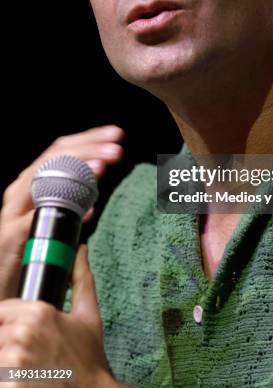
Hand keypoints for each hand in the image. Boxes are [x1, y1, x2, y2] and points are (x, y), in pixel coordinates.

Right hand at [0, 126, 124, 299]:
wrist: (4, 283)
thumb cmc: (31, 248)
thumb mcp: (56, 213)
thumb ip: (73, 191)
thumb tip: (98, 171)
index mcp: (32, 181)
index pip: (61, 149)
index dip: (89, 138)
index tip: (116, 135)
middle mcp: (21, 190)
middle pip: (54, 157)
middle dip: (88, 148)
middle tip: (115, 149)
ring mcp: (14, 211)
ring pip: (44, 178)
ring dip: (76, 170)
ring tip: (103, 166)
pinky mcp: (12, 236)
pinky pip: (39, 218)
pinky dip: (63, 210)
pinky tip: (88, 211)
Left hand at [0, 245, 122, 387]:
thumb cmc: (89, 359)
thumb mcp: (88, 315)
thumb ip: (80, 278)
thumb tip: (80, 250)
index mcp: (38, 312)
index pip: (2, 311)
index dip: (9, 323)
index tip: (21, 336)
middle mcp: (23, 333)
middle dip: (6, 344)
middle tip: (28, 357)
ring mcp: (14, 361)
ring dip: (7, 364)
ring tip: (28, 370)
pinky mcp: (9, 385)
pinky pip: (1, 377)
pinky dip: (9, 380)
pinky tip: (26, 381)